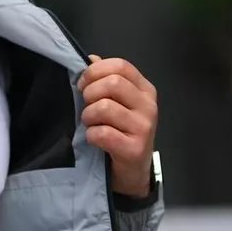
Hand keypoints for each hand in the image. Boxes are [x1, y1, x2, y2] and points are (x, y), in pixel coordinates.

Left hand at [78, 55, 157, 198]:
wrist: (132, 171)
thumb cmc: (121, 133)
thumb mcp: (117, 103)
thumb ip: (105, 80)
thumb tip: (90, 59)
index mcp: (144, 90)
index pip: (121, 66)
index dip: (95, 71)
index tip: (83, 83)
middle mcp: (148, 106)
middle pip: (112, 84)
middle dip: (90, 94)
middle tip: (86, 106)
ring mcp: (144, 127)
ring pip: (105, 108)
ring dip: (88, 116)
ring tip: (90, 124)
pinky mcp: (134, 148)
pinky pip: (103, 133)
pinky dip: (91, 135)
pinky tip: (94, 139)